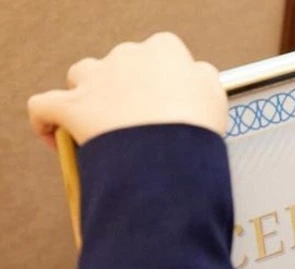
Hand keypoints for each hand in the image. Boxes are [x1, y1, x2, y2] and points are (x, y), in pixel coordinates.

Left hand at [28, 32, 226, 148]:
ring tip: (101, 120)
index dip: (164, 76)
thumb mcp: (216, 97)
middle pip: (121, 63)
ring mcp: (95, 80)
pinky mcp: (69, 107)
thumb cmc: (194, 128)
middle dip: (127, 86)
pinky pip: (44, 107)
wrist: (168, 156)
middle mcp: (126, 58)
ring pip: (81, 76)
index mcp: (163, 51)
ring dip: (87, 93)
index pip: (162, 52)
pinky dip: (46, 120)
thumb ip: (203, 78)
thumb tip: (195, 76)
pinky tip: (56, 133)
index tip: (168, 97)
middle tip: (143, 118)